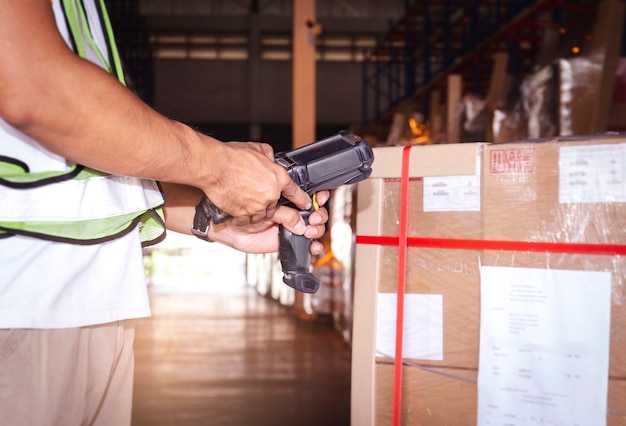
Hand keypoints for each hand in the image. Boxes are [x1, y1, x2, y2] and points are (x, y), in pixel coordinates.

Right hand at [200, 141, 311, 226]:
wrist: (213, 166)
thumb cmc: (232, 157)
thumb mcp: (258, 149)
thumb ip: (269, 157)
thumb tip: (271, 160)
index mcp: (279, 178)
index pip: (297, 194)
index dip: (301, 200)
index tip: (304, 205)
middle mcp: (271, 194)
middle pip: (276, 206)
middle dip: (269, 202)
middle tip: (257, 195)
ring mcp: (258, 206)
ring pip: (262, 214)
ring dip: (256, 210)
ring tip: (245, 199)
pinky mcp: (244, 215)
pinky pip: (247, 220)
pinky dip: (243, 216)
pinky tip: (237, 206)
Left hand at [210, 190, 329, 253]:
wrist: (229, 224)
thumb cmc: (242, 205)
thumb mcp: (266, 204)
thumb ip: (283, 208)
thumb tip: (300, 213)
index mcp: (287, 196)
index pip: (310, 196)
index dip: (319, 197)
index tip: (319, 199)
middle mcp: (292, 211)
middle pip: (317, 212)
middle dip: (320, 215)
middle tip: (313, 217)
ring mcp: (292, 226)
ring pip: (315, 228)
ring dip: (318, 229)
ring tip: (310, 230)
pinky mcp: (289, 241)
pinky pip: (306, 245)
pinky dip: (314, 246)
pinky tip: (313, 246)